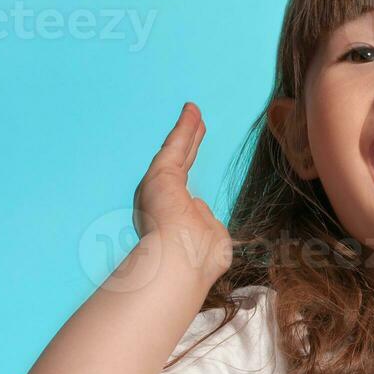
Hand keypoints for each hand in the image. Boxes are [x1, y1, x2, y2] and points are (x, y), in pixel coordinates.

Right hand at [132, 102, 231, 272]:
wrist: (179, 263)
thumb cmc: (197, 262)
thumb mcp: (210, 241)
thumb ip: (206, 222)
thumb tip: (199, 204)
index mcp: (178, 222)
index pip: (187, 194)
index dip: (194, 180)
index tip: (199, 170)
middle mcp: (165, 203)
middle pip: (181, 166)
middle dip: (189, 145)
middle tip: (196, 124)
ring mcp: (162, 188)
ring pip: (179, 153)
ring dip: (187, 132)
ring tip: (195, 114)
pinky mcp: (162, 175)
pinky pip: (177, 146)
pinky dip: (185, 128)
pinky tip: (193, 110)